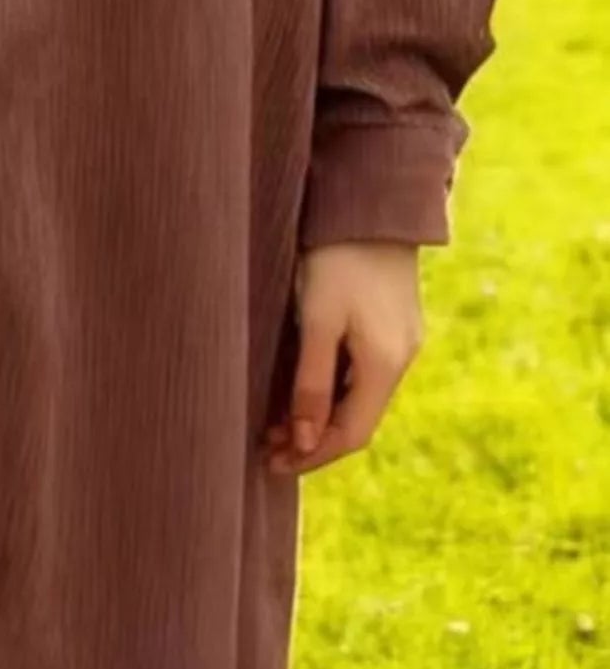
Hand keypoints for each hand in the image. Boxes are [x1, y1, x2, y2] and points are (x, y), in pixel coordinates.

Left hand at [263, 242, 424, 476]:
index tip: (271, 463)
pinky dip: (331, 393)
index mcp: (387, 364)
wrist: (373, 204)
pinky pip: (361, 376)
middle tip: (265, 448)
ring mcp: (401, 342)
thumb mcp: (317, 322)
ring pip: (358, 399)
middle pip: (357, 421)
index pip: (352, 434)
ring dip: (319, 417)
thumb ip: (311, 384)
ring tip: (274, 425)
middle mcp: (402, 358)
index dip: (311, 456)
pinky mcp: (393, 326)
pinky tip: (302, 391)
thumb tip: (305, 441)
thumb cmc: (338, 259)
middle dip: (312, 441)